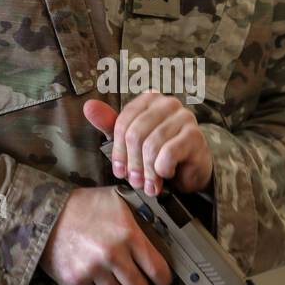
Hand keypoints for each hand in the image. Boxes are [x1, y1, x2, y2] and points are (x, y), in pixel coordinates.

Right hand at [39, 186, 171, 284]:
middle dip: (137, 283)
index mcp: (128, 234)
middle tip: (132, 276)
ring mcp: (92, 269)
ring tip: (109, 275)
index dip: (163, 278)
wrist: (45, 212)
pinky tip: (94, 282)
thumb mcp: (117, 198)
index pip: (156, 268)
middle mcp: (112, 254)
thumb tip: (164, 218)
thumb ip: (140, 211)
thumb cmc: (84, 204)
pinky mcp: (74, 280)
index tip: (162, 281)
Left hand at [84, 92, 212, 196]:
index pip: (123, 122)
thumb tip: (88, 106)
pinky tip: (166, 175)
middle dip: (133, 163)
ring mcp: (184, 117)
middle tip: (135, 182)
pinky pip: (168, 154)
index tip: (120, 171)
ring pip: (151, 146)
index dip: (118, 151)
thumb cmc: (160, 153)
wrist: (191, 170)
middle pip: (135, 134)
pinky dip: (163, 170)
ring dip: (147, 171)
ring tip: (149, 185)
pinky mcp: (195, 135)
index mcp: (149, 99)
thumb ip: (111, 124)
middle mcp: (167, 103)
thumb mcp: (131, 141)